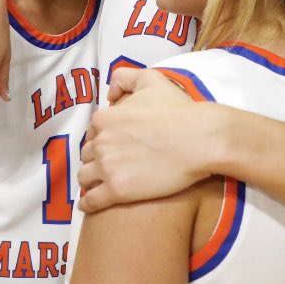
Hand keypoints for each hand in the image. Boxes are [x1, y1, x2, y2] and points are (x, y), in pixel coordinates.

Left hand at [77, 68, 215, 212]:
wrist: (200, 139)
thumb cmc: (180, 110)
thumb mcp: (151, 80)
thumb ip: (125, 78)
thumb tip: (110, 95)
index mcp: (104, 119)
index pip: (91, 133)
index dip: (99, 139)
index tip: (109, 147)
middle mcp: (100, 142)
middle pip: (86, 155)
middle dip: (94, 160)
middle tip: (107, 167)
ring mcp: (107, 167)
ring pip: (84, 177)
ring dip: (89, 181)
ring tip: (97, 186)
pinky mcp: (117, 191)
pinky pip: (91, 200)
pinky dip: (87, 203)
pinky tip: (89, 206)